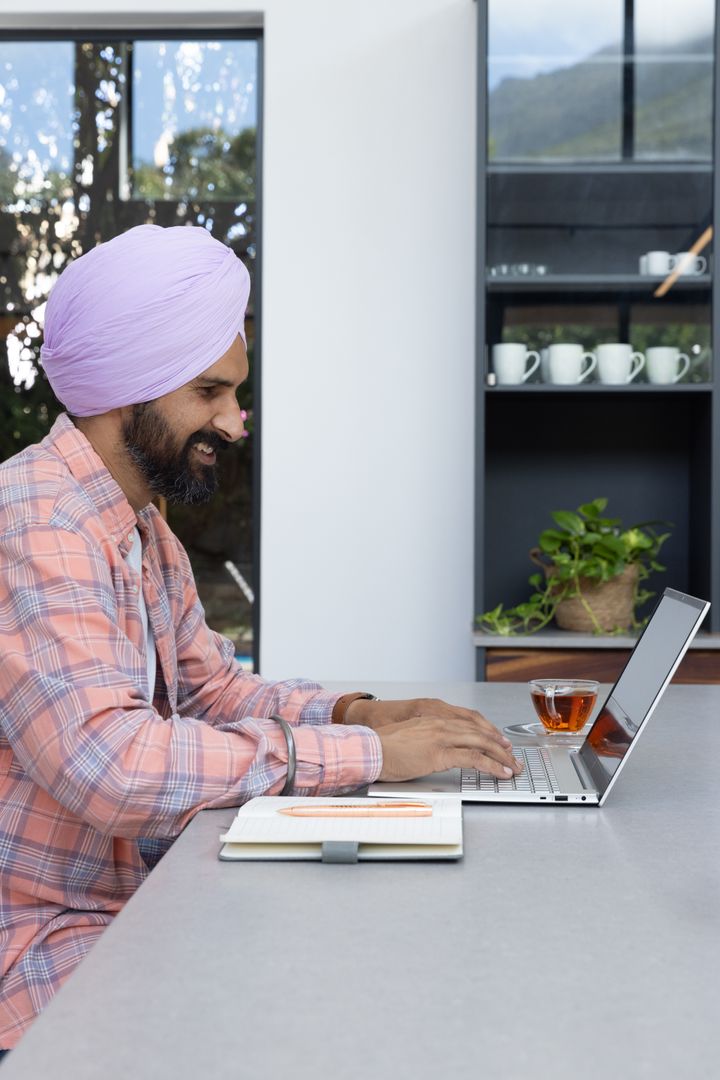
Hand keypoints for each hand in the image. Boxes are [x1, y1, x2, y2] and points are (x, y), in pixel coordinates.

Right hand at [344, 697, 521, 781]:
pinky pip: (473, 758)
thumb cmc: (383, 747)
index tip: (500, 743)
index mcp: (433, 718)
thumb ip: (425, 739)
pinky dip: (491, 765)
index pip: (469, 722)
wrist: (368, 750)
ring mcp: (441, 737)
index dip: (488, 733)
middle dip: (500, 745)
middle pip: (480, 732)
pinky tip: (500, 772)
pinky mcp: (439, 753)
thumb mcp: (408, 737)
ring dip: (501, 756)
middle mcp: (440, 724)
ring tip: (512, 767)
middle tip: (512, 757)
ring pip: (481, 743)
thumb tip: (434, 751)